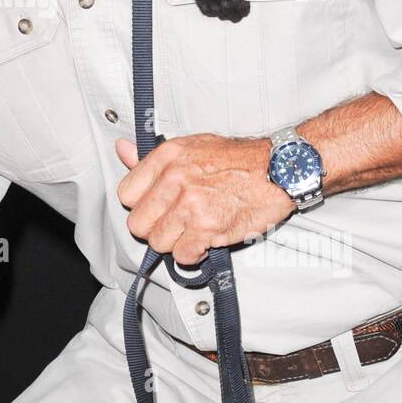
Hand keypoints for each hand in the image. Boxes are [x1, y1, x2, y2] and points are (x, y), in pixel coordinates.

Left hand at [115, 134, 295, 263]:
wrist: (278, 170)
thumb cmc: (237, 159)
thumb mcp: (190, 146)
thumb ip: (151, 157)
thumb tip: (122, 150)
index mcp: (167, 156)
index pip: (126, 194)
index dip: (141, 205)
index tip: (155, 207)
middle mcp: (175, 179)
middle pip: (138, 224)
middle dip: (156, 228)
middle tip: (176, 221)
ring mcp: (190, 204)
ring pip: (158, 243)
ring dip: (176, 242)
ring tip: (194, 228)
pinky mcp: (207, 227)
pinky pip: (182, 256)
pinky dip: (193, 254)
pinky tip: (205, 239)